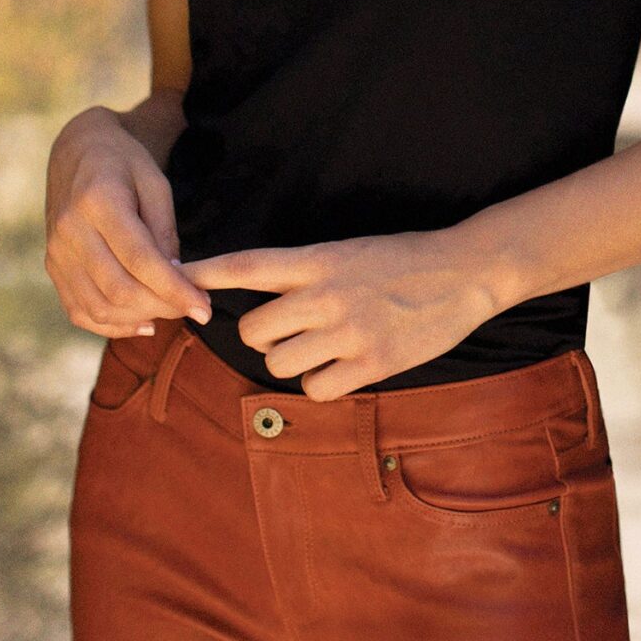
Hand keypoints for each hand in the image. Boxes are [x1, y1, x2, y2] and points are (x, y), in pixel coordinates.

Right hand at [45, 106, 213, 336]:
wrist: (77, 152)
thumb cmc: (124, 163)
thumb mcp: (155, 183)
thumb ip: (164, 232)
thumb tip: (176, 280)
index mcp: (98, 201)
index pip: (140, 260)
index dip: (174, 290)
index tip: (205, 308)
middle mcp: (69, 230)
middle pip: (119, 289)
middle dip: (163, 307)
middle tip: (195, 308)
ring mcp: (56, 252)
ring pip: (99, 307)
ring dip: (140, 318)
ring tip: (171, 310)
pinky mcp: (52, 268)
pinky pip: (79, 311)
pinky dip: (112, 325)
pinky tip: (142, 322)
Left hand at [179, 229, 499, 397]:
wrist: (464, 272)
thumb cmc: (403, 260)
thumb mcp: (348, 251)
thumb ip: (306, 273)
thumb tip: (262, 296)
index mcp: (320, 260)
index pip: (248, 265)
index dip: (206, 272)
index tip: (175, 275)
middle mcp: (328, 295)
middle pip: (255, 329)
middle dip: (263, 336)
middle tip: (290, 331)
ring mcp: (349, 332)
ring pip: (280, 363)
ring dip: (292, 362)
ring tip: (322, 348)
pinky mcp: (372, 365)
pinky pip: (316, 389)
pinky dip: (322, 384)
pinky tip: (343, 367)